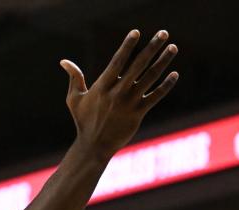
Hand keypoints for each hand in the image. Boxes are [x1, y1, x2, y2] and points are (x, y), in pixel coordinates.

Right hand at [61, 29, 177, 159]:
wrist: (93, 147)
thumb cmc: (83, 122)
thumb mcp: (74, 99)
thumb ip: (74, 78)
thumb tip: (64, 61)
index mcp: (102, 87)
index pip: (117, 62)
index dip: (127, 46)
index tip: (136, 32)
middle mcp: (117, 93)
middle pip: (138, 65)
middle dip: (152, 47)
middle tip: (163, 33)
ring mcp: (129, 104)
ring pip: (150, 78)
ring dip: (163, 62)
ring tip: (173, 48)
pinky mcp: (138, 114)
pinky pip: (155, 97)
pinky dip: (166, 86)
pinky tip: (174, 74)